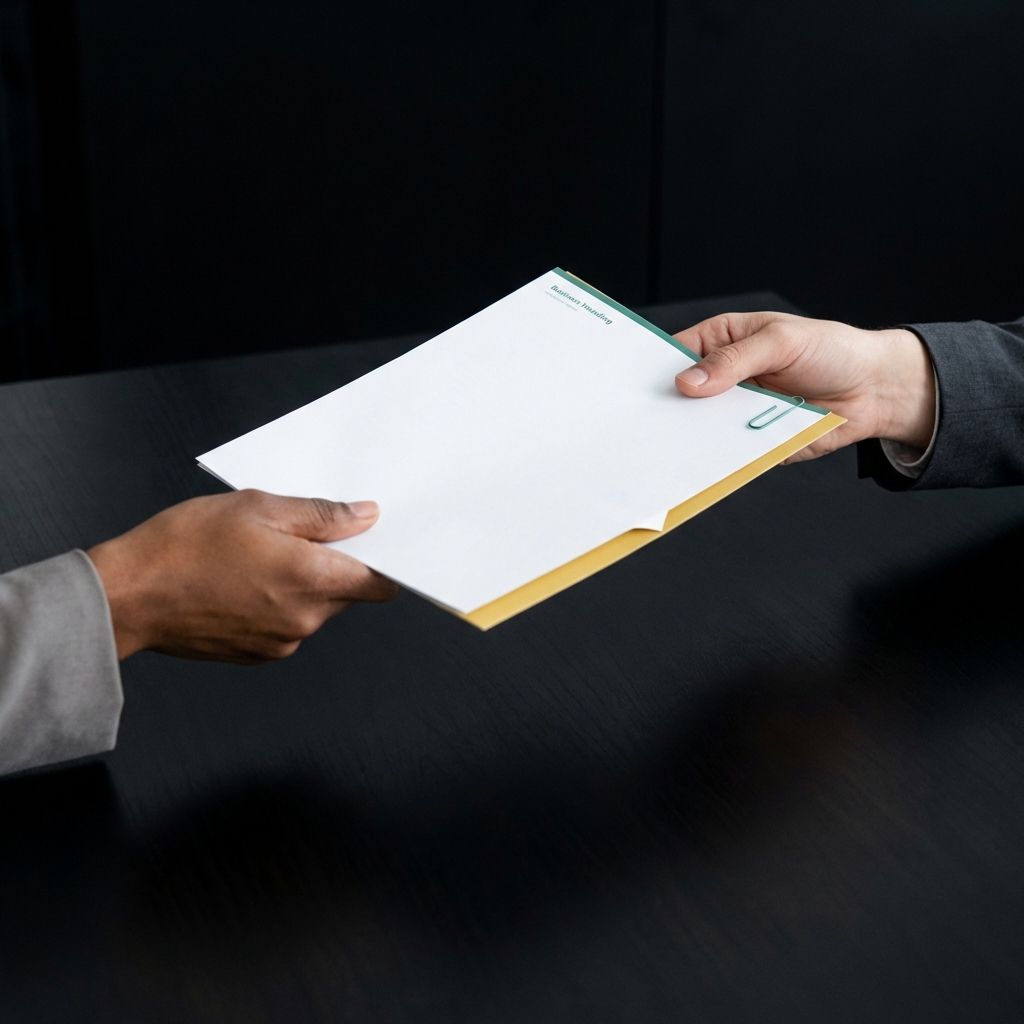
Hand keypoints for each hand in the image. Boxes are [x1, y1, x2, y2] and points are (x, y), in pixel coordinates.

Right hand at [87, 490, 398, 662]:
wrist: (126, 597)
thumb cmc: (183, 547)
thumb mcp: (257, 508)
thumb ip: (320, 515)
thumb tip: (364, 516)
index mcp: (311, 579)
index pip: (379, 583)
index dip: (381, 561)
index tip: (369, 543)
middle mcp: (304, 619)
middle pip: (346, 592)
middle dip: (331, 564)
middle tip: (293, 534)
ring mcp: (282, 642)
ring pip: (314, 607)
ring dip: (301, 583)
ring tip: (256, 556)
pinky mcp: (259, 655)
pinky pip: (287, 624)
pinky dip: (276, 603)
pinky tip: (242, 581)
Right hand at [673, 312, 935, 461]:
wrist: (876, 389)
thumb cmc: (832, 350)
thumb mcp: (780, 342)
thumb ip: (734, 361)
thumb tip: (688, 382)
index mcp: (721, 342)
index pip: (675, 355)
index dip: (654, 370)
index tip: (637, 388)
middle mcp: (723, 379)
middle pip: (681, 397)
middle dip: (668, 409)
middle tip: (649, 422)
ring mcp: (735, 411)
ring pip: (700, 428)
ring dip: (690, 437)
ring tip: (672, 446)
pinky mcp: (752, 441)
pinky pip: (729, 452)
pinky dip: (719, 459)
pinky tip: (706, 463)